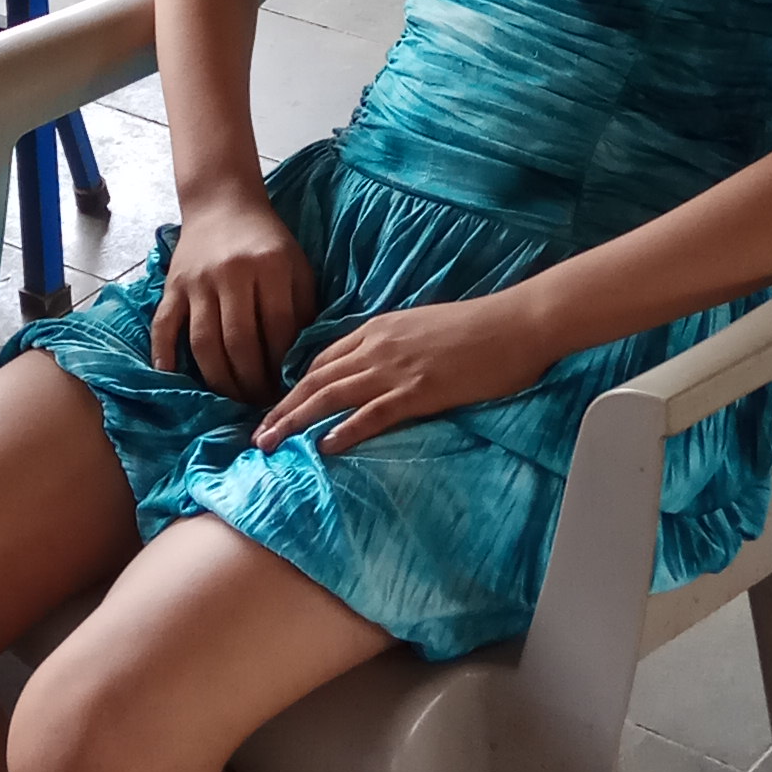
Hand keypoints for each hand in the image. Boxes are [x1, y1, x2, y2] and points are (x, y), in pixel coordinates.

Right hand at [152, 195, 317, 400]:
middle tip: (261, 404)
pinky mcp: (172, 286)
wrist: (222, 202)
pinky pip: (164, 325)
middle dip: (251, 382)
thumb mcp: (297, 266)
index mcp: (270, 267)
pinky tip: (172, 378)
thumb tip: (302, 362)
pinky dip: (165, 354)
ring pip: (204, 342)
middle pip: (239, 342)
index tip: (288, 390)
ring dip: (219, 379)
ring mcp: (197, 281)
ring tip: (233, 400)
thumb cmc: (268, 241)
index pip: (278, 329)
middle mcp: (231, 274)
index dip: (282, 365)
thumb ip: (303, 309)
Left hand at [253, 287, 555, 455]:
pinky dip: (343, 430)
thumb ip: (395, 346)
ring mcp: (395, 369)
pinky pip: (370, 414)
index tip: (279, 408)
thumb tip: (378, 369)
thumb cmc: (478, 328)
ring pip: (329, 396)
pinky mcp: (418, 391)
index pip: (322, 359)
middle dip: (281, 407)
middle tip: (256, 435)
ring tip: (271, 444)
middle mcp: (377, 346)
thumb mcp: (423, 328)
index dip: (296, 386)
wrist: (515, 323)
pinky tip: (323, 447)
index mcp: (378, 329)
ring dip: (295, 421)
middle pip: (315, 379)